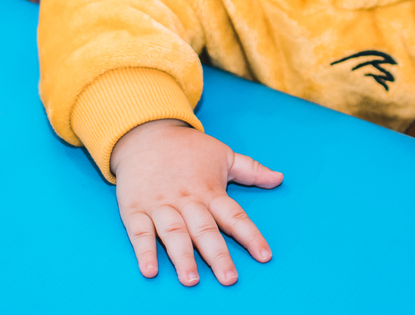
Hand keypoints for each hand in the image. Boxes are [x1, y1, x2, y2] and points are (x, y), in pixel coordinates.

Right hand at [111, 119, 282, 285]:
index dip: (250, 236)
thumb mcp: (223, 154)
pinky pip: (139, 232)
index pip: (234, 216)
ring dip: (182, 257)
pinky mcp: (136, 209)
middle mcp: (187, 200)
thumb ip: (251, 169)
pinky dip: (144, 251)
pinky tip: (149, 269)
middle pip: (204, 230)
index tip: (264, 256)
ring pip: (174, 233)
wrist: (145, 134)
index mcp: (210, 191)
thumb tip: (278, 178)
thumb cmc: (188, 148)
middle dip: (217, 255)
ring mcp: (161, 205)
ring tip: (191, 279)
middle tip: (229, 278)